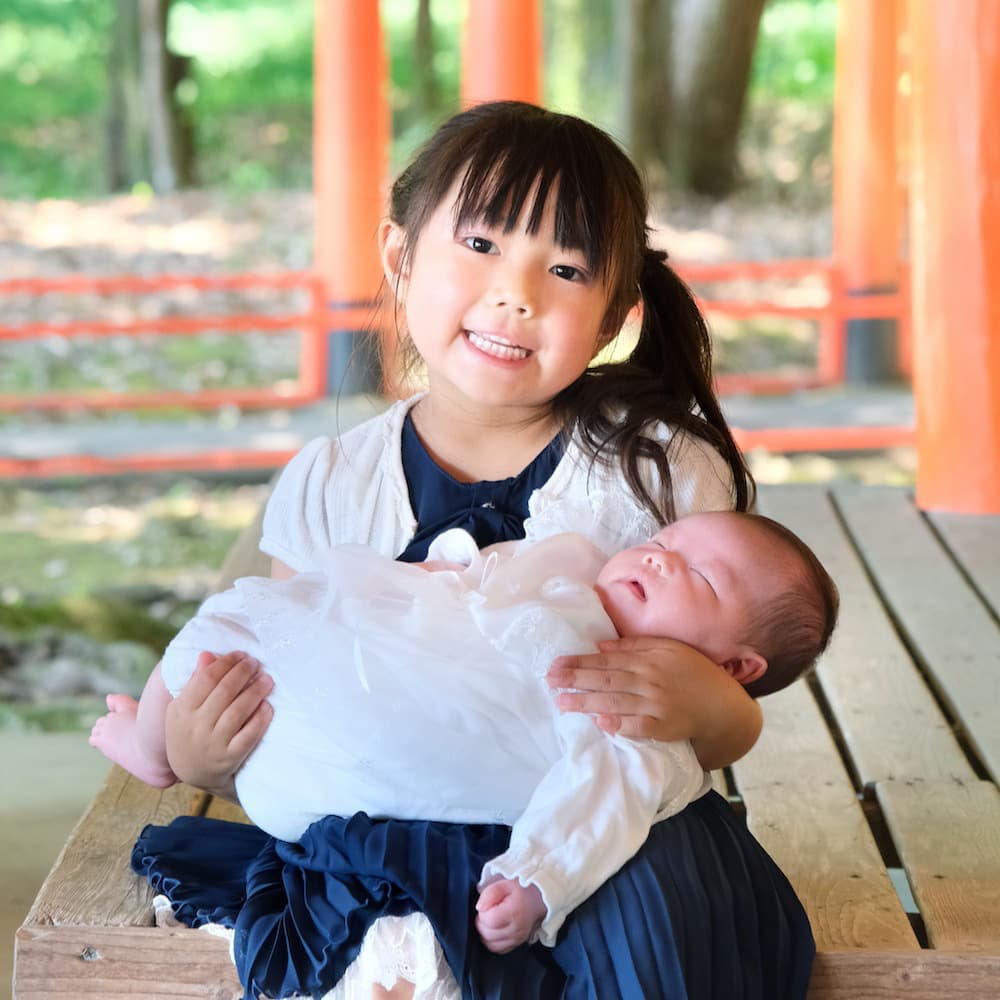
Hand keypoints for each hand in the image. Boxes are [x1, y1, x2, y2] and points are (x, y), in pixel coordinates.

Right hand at [164, 650, 272, 796]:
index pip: (206, 678)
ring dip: (255, 692)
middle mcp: (195, 726)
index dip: (226, 663)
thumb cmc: (189, 729)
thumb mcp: (184, 707)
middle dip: (243, 673)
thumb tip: (207, 654)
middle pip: (224, 692)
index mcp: (181, 709)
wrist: (190, 770)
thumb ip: (196, 681)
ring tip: (267, 680)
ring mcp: (212, 743)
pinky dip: (260, 719)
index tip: (241, 655)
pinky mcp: (229, 758)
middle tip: (256, 663)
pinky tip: (268, 706)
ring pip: (237, 712)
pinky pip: (248, 736)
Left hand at [475, 878, 545, 953]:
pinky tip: (494, 929)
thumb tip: (479, 908)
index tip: (488, 904)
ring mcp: (517, 940)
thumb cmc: (520, 890)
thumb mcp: (504, 884)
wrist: (538, 899)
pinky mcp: (516, 944)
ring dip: (485, 932)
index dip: (482, 912)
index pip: (488, 920)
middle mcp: (517, 930)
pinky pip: (497, 949)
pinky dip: (491, 940)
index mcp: (514, 913)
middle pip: (487, 934)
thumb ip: (489, 894)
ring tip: (490, 919)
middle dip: (482, 922)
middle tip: (488, 910)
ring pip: (490, 944)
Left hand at [546, 636, 760, 768]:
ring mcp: (658, 706)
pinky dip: (619, 725)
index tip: (556, 664)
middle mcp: (650, 680)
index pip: (607, 660)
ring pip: (616, 703)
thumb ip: (634, 646)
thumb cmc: (693, 673)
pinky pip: (638, 727)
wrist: (722, 705)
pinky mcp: (665, 728)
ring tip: (562, 703)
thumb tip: (601, 646)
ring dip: (586, 703)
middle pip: (606, 680)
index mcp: (649, 659)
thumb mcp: (668, 648)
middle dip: (575, 680)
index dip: (580, 662)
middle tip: (550, 681)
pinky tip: (600, 723)